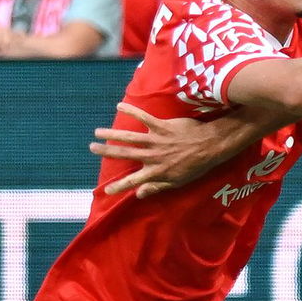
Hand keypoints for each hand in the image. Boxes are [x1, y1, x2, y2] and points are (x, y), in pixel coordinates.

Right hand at [92, 102, 260, 196]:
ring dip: (112, 134)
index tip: (105, 191)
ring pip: (129, 137)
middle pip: (125, 154)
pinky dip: (131, 110)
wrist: (209, 146)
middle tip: (92, 148)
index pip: (133, 181)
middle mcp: (153, 156)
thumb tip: (139, 194)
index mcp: (156, 172)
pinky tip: (119, 106)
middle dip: (106, 152)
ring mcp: (156, 141)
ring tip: (97, 132)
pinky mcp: (162, 127)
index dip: (119, 186)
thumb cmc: (195, 166)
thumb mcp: (177, 182)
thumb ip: (157, 187)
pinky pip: (144, 117)